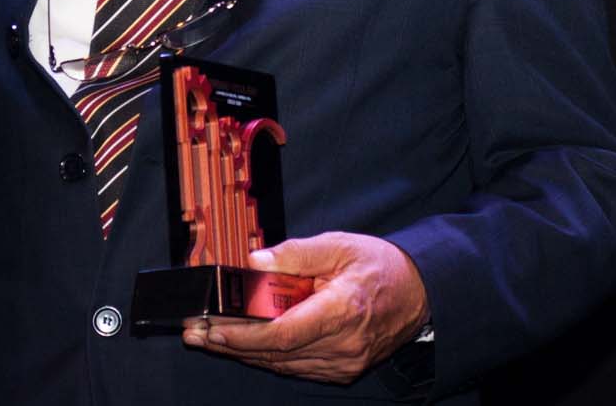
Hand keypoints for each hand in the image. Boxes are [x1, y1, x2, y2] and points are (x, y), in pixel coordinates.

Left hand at [181, 231, 428, 383]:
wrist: (419, 293)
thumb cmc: (380, 266)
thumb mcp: (338, 245)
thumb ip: (294, 253)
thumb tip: (255, 261)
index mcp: (343, 309)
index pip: (283, 333)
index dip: (243, 335)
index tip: (213, 328)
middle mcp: (343, 344)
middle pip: (276, 352)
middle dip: (230, 344)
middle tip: (196, 332)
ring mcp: (343, 362)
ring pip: (282, 364)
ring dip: (244, 352)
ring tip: (210, 337)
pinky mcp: (342, 369)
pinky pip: (296, 367)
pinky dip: (268, 356)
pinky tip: (244, 345)